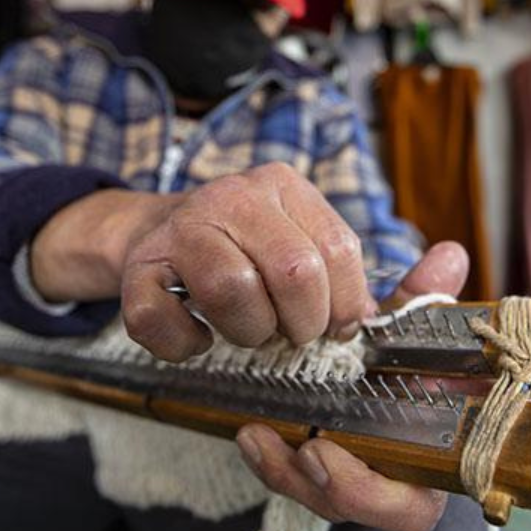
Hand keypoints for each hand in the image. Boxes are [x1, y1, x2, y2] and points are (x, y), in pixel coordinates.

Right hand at [120, 162, 377, 360]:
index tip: (333, 325)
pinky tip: (199, 336)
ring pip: (231, 290)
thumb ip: (345, 272)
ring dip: (248, 331)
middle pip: (294, 272)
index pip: (339, 249)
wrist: (159, 233)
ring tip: (246, 329)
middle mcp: (233, 196)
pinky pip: (162, 319)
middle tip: (288, 332)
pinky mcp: (139, 266)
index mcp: (282, 185)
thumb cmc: (243, 250)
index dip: (345, 304)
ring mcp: (182, 228)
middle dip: (301, 323)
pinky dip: (186, 344)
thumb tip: (390, 308)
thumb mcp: (299, 239)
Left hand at [235, 241, 530, 530]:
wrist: (325, 392)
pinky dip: (275, 467)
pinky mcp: (320, 486)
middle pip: (406, 505)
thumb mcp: (398, 332)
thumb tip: (449, 254)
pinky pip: (301, 491)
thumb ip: (421, 302)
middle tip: (320, 452)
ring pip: (344, 504)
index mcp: (454, 434)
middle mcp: (417, 470)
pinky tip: (253, 434)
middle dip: (362, 489)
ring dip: (306, 477)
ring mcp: (368, 484)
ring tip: (274, 436)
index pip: (505, 460)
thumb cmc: (381, 366)